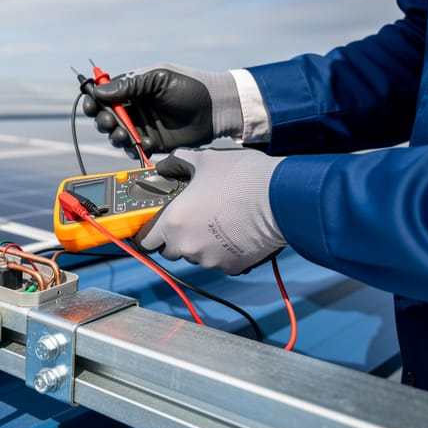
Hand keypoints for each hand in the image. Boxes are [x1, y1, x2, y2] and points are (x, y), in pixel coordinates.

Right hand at [83, 64, 242, 157]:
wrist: (215, 109)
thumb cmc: (191, 86)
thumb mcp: (159, 79)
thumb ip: (130, 84)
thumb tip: (100, 91)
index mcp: (133, 88)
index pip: (104, 94)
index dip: (94, 100)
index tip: (93, 106)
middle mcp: (134, 107)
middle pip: (105, 117)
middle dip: (103, 121)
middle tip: (111, 123)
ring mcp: (141, 126)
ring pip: (115, 135)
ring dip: (115, 136)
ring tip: (126, 136)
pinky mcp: (151, 143)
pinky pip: (133, 149)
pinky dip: (134, 148)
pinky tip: (145, 143)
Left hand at [136, 148, 285, 274]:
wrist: (281, 198)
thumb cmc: (242, 178)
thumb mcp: (204, 160)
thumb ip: (178, 162)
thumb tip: (167, 164)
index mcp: (173, 222)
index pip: (146, 240)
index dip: (150, 232)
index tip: (156, 226)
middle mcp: (187, 246)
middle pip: (171, 250)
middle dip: (177, 237)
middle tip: (192, 218)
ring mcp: (209, 260)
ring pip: (196, 256)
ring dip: (201, 244)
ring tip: (219, 222)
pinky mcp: (232, 267)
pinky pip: (220, 262)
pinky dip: (223, 251)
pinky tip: (235, 232)